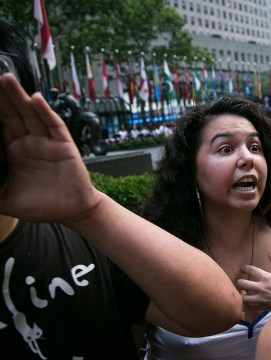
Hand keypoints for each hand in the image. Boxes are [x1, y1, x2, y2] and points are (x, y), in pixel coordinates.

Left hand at [0, 74, 99, 222]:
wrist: (71, 212)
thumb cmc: (42, 206)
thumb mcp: (4, 199)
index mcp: (14, 152)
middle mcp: (29, 143)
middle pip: (12, 114)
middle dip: (1, 97)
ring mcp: (46, 142)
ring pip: (30, 114)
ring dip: (19, 97)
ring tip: (6, 78)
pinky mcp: (63, 145)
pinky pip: (53, 125)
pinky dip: (45, 111)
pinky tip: (36, 98)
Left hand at [238, 250, 270, 310]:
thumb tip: (270, 251)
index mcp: (268, 277)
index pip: (252, 270)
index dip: (245, 268)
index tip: (243, 268)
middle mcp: (263, 288)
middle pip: (244, 284)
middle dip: (240, 281)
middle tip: (239, 280)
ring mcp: (263, 298)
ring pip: (245, 298)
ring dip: (242, 294)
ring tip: (242, 292)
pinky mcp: (265, 307)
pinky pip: (253, 306)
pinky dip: (250, 304)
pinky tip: (250, 300)